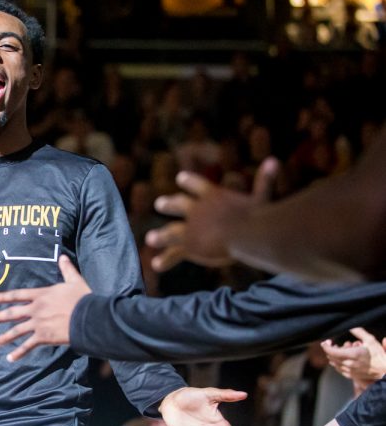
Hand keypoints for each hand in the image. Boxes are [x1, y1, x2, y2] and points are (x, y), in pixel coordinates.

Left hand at [0, 255, 89, 360]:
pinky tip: (9, 358)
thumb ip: (66, 269)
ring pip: (17, 331)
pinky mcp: (44, 337)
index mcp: (41, 295)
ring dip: (4, 337)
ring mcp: (38, 323)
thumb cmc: (83, 298)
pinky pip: (28, 346)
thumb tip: (62, 256)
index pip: (18, 295)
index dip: (4, 297)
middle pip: (13, 313)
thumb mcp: (74, 281)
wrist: (88, 317)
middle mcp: (36, 309)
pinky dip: (18, 352)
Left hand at [146, 158, 278, 271]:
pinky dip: (166, 260)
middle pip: (179, 204)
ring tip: (150, 239)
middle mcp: (196, 210)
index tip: (179, 178)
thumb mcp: (262, 197)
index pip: (198, 185)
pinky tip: (155, 265)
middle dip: (169, 204)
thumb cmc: (257, 215)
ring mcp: (190, 228)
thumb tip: (275, 159)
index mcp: (212, 195)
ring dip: (161, 235)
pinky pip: (174, 254)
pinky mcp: (189, 245)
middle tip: (158, 203)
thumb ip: (265, 180)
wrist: (244, 234)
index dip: (188, 182)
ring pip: (171, 231)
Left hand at [321, 327, 385, 387]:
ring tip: (342, 350)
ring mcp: (349, 371)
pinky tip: (343, 358)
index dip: (326, 346)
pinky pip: (338, 369)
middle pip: (331, 356)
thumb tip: (350, 326)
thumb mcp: (370, 341)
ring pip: (334, 363)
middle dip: (330, 349)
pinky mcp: (351, 375)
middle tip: (335, 344)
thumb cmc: (378, 355)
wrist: (385, 371)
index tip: (326, 341)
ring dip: (334, 356)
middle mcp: (349, 364)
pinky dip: (337, 363)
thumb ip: (359, 332)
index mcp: (353, 355)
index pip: (332, 351)